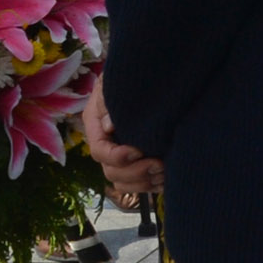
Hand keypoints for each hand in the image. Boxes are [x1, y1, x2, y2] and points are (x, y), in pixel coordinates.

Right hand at [77, 84, 162, 205]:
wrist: (145, 77)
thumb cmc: (128, 76)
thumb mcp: (114, 83)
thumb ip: (109, 102)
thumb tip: (109, 126)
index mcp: (95, 125)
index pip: (99, 151)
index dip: (118, 156)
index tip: (138, 151)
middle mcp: (105, 144)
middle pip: (111, 172)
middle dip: (135, 172)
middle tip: (159, 164)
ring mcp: (119, 156)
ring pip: (122, 184)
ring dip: (143, 183)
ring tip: (163, 172)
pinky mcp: (135, 163)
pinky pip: (136, 186)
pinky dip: (151, 186)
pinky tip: (166, 179)